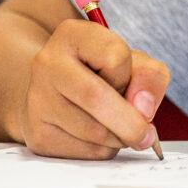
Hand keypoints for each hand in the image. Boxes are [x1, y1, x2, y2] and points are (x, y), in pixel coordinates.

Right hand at [21, 19, 170, 159]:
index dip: (131, 76)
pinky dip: (103, 151)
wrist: (60, 94)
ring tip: (119, 129)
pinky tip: (98, 138)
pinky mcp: (38, 134)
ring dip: (119, 139)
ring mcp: (37, 100)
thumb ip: (150, 77)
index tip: (126, 82)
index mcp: (72, 35)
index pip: (115, 56)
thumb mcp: (134, 64)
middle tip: (147, 136)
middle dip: (131, 123)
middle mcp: (47, 63)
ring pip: (93, 132)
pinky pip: (84, 152)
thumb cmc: (103, 75)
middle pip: (96, 97)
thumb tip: (143, 110)